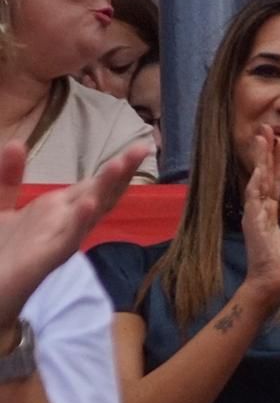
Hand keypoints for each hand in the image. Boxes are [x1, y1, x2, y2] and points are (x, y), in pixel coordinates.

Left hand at [0, 139, 147, 332]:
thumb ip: (9, 177)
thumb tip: (18, 142)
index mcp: (56, 210)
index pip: (92, 185)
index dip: (115, 167)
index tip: (139, 146)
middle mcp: (64, 223)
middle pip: (99, 194)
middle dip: (119, 173)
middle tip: (143, 148)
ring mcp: (58, 241)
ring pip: (90, 213)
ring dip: (106, 190)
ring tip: (121, 165)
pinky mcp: (45, 260)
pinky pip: (68, 240)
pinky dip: (80, 223)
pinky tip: (90, 206)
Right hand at [239, 131, 279, 308]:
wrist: (276, 285)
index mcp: (271, 212)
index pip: (274, 180)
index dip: (276, 160)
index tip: (277, 140)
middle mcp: (261, 210)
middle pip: (265, 175)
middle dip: (265, 151)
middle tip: (265, 127)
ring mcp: (256, 215)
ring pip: (258, 180)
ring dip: (260, 159)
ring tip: (262, 137)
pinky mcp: (254, 223)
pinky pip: (255, 199)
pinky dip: (257, 182)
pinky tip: (259, 167)